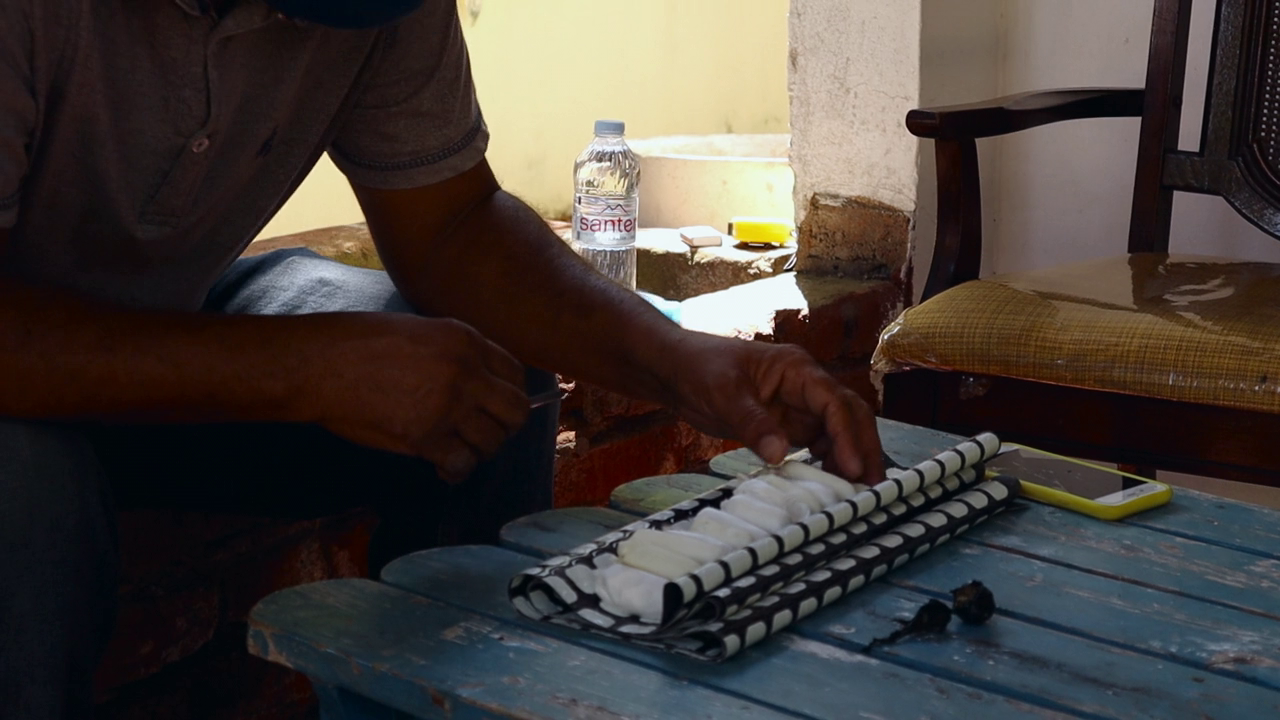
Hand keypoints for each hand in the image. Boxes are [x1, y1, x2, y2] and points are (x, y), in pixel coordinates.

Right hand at [303, 314, 528, 482]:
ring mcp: (449, 406)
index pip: (517, 373)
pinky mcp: (426, 437)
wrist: (321, 364)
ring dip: (479, 451)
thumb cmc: (359, 342)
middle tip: (484, 433)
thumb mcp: (421, 330)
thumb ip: (456, 352)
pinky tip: (444, 468)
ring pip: (493, 441)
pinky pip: (463, 464)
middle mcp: (467, 372)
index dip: (510, 393)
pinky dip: (457, 471)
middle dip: (505, 427)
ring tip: (459, 451)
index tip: (496, 406)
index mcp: (466, 340)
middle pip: (516, 411)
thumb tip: (479, 380)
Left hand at [665, 332, 884, 482]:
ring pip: (836, 432)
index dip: (847, 437)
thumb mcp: (724, 395)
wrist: (676, 370)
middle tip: (873, 487)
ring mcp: (798, 405)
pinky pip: (816, 443)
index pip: (834, 403)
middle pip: (848, 416)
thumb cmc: (699, 369)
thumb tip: (779, 456)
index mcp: (797, 369)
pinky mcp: (786, 423)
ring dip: (847, 459)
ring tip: (854, 493)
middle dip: (863, 449)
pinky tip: (828, 485)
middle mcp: (805, 386)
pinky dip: (827, 463)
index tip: (854, 469)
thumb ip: (753, 423)